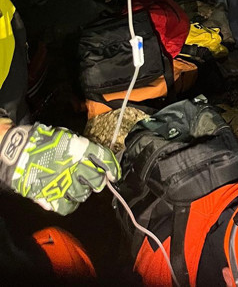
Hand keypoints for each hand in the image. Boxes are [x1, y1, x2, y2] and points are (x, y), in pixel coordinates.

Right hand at [0, 123, 120, 214]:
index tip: (114, 174)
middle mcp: (75, 168)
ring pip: (83, 195)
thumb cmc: (41, 141)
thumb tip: (92, 156)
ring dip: (83, 192)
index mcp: (80, 150)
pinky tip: (66, 197)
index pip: (103, 160)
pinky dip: (69, 203)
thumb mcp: (65, 137)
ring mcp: (64, 183)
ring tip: (76, 186)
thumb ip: (80, 147)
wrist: (18, 152)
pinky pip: (68, 206)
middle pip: (96, 181)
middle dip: (98, 181)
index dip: (112, 168)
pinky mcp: (51, 197)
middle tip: (94, 181)